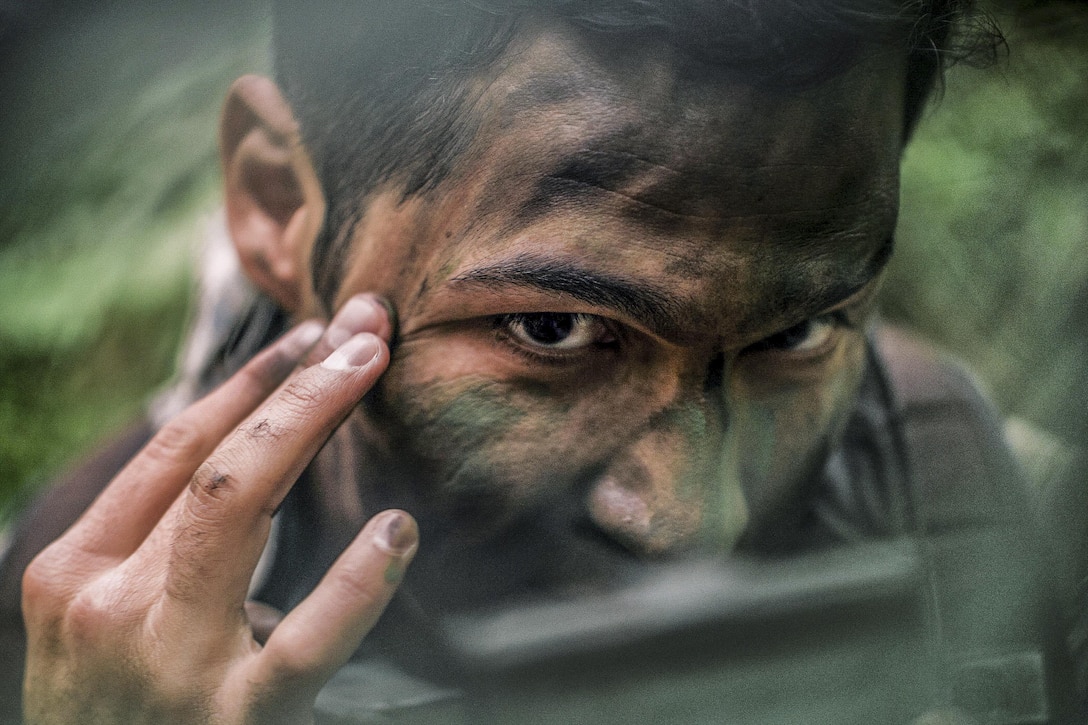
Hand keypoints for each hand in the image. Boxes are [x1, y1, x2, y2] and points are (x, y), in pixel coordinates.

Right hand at [21, 295, 416, 724]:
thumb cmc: (111, 717)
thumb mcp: (106, 624)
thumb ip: (159, 551)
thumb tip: (258, 457)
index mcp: (76, 569)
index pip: (174, 445)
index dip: (249, 380)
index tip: (310, 335)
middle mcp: (109, 602)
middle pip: (215, 459)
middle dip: (295, 383)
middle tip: (364, 329)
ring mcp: (168, 660)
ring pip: (236, 507)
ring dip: (311, 421)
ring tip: (373, 367)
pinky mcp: (233, 722)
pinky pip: (303, 643)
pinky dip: (355, 584)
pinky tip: (396, 531)